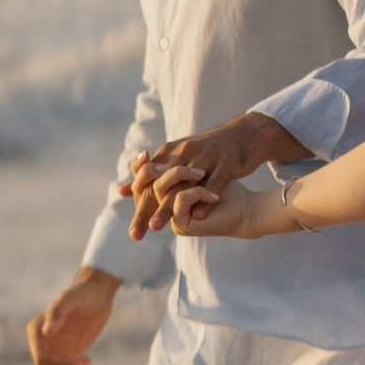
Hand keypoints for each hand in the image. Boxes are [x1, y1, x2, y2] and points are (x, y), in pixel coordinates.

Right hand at [27, 266, 117, 364]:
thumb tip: (46, 332)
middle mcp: (42, 343)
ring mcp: (54, 351)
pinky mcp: (67, 357)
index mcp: (36, 331)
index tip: (79, 363)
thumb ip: (57, 313)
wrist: (98, 296)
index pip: (42, 359)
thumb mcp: (71, 300)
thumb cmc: (83, 294)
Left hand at [126, 111, 302, 241]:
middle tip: (144, 230)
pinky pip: (214, 182)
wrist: (244, 134)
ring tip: (165, 226)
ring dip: (173, 206)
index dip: (140, 204)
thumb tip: (120, 190)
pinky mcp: (226, 162)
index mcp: (171, 151)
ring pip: (185, 185)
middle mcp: (185, 152)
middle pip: (163, 184)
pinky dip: (205, 200)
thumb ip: (150, 173)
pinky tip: (198, 217)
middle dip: (151, 208)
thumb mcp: (176, 155)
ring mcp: (206, 157)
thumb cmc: (208, 151)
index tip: (134, 229)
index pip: (149, 180)